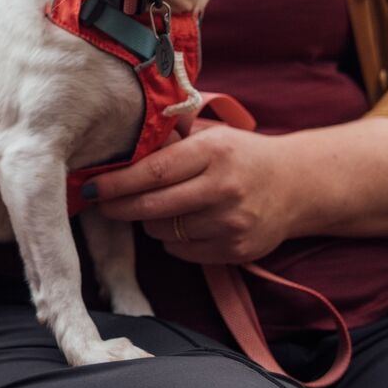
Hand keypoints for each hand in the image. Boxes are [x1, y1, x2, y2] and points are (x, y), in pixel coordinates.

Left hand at [83, 124, 302, 263]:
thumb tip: (118, 139)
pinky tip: (180, 224)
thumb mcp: (212, 135)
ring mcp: (231, 223)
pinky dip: (172, 240)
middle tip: (100, 204)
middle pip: (152, 207)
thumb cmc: (243, 155)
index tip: (89, 186)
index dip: (116, 182)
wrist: (298, 185)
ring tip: (154, 207)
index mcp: (213, 153)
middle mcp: (223, 189)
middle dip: (119, 207)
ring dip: (149, 222)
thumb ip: (171, 137)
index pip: (152, 171)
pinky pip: (182, 252)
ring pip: (164, 232)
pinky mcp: (236, 250)